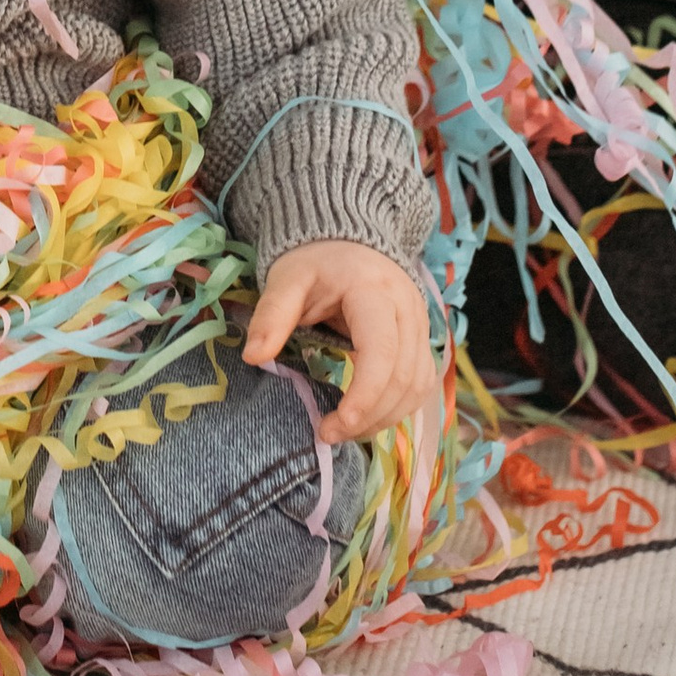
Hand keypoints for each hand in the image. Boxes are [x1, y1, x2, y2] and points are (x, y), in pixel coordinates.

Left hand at [245, 240, 432, 445]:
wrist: (347, 242)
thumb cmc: (315, 261)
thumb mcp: (286, 280)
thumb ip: (271, 315)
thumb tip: (253, 357)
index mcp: (374, 291)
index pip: (382, 351)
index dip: (365, 395)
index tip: (336, 425)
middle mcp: (408, 308)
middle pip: (404, 376)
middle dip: (370, 415)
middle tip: (328, 434)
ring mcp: (420, 324)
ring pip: (417, 385)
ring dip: (386, 417)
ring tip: (345, 431)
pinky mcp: (422, 339)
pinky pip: (421, 382)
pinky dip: (397, 407)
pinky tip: (368, 418)